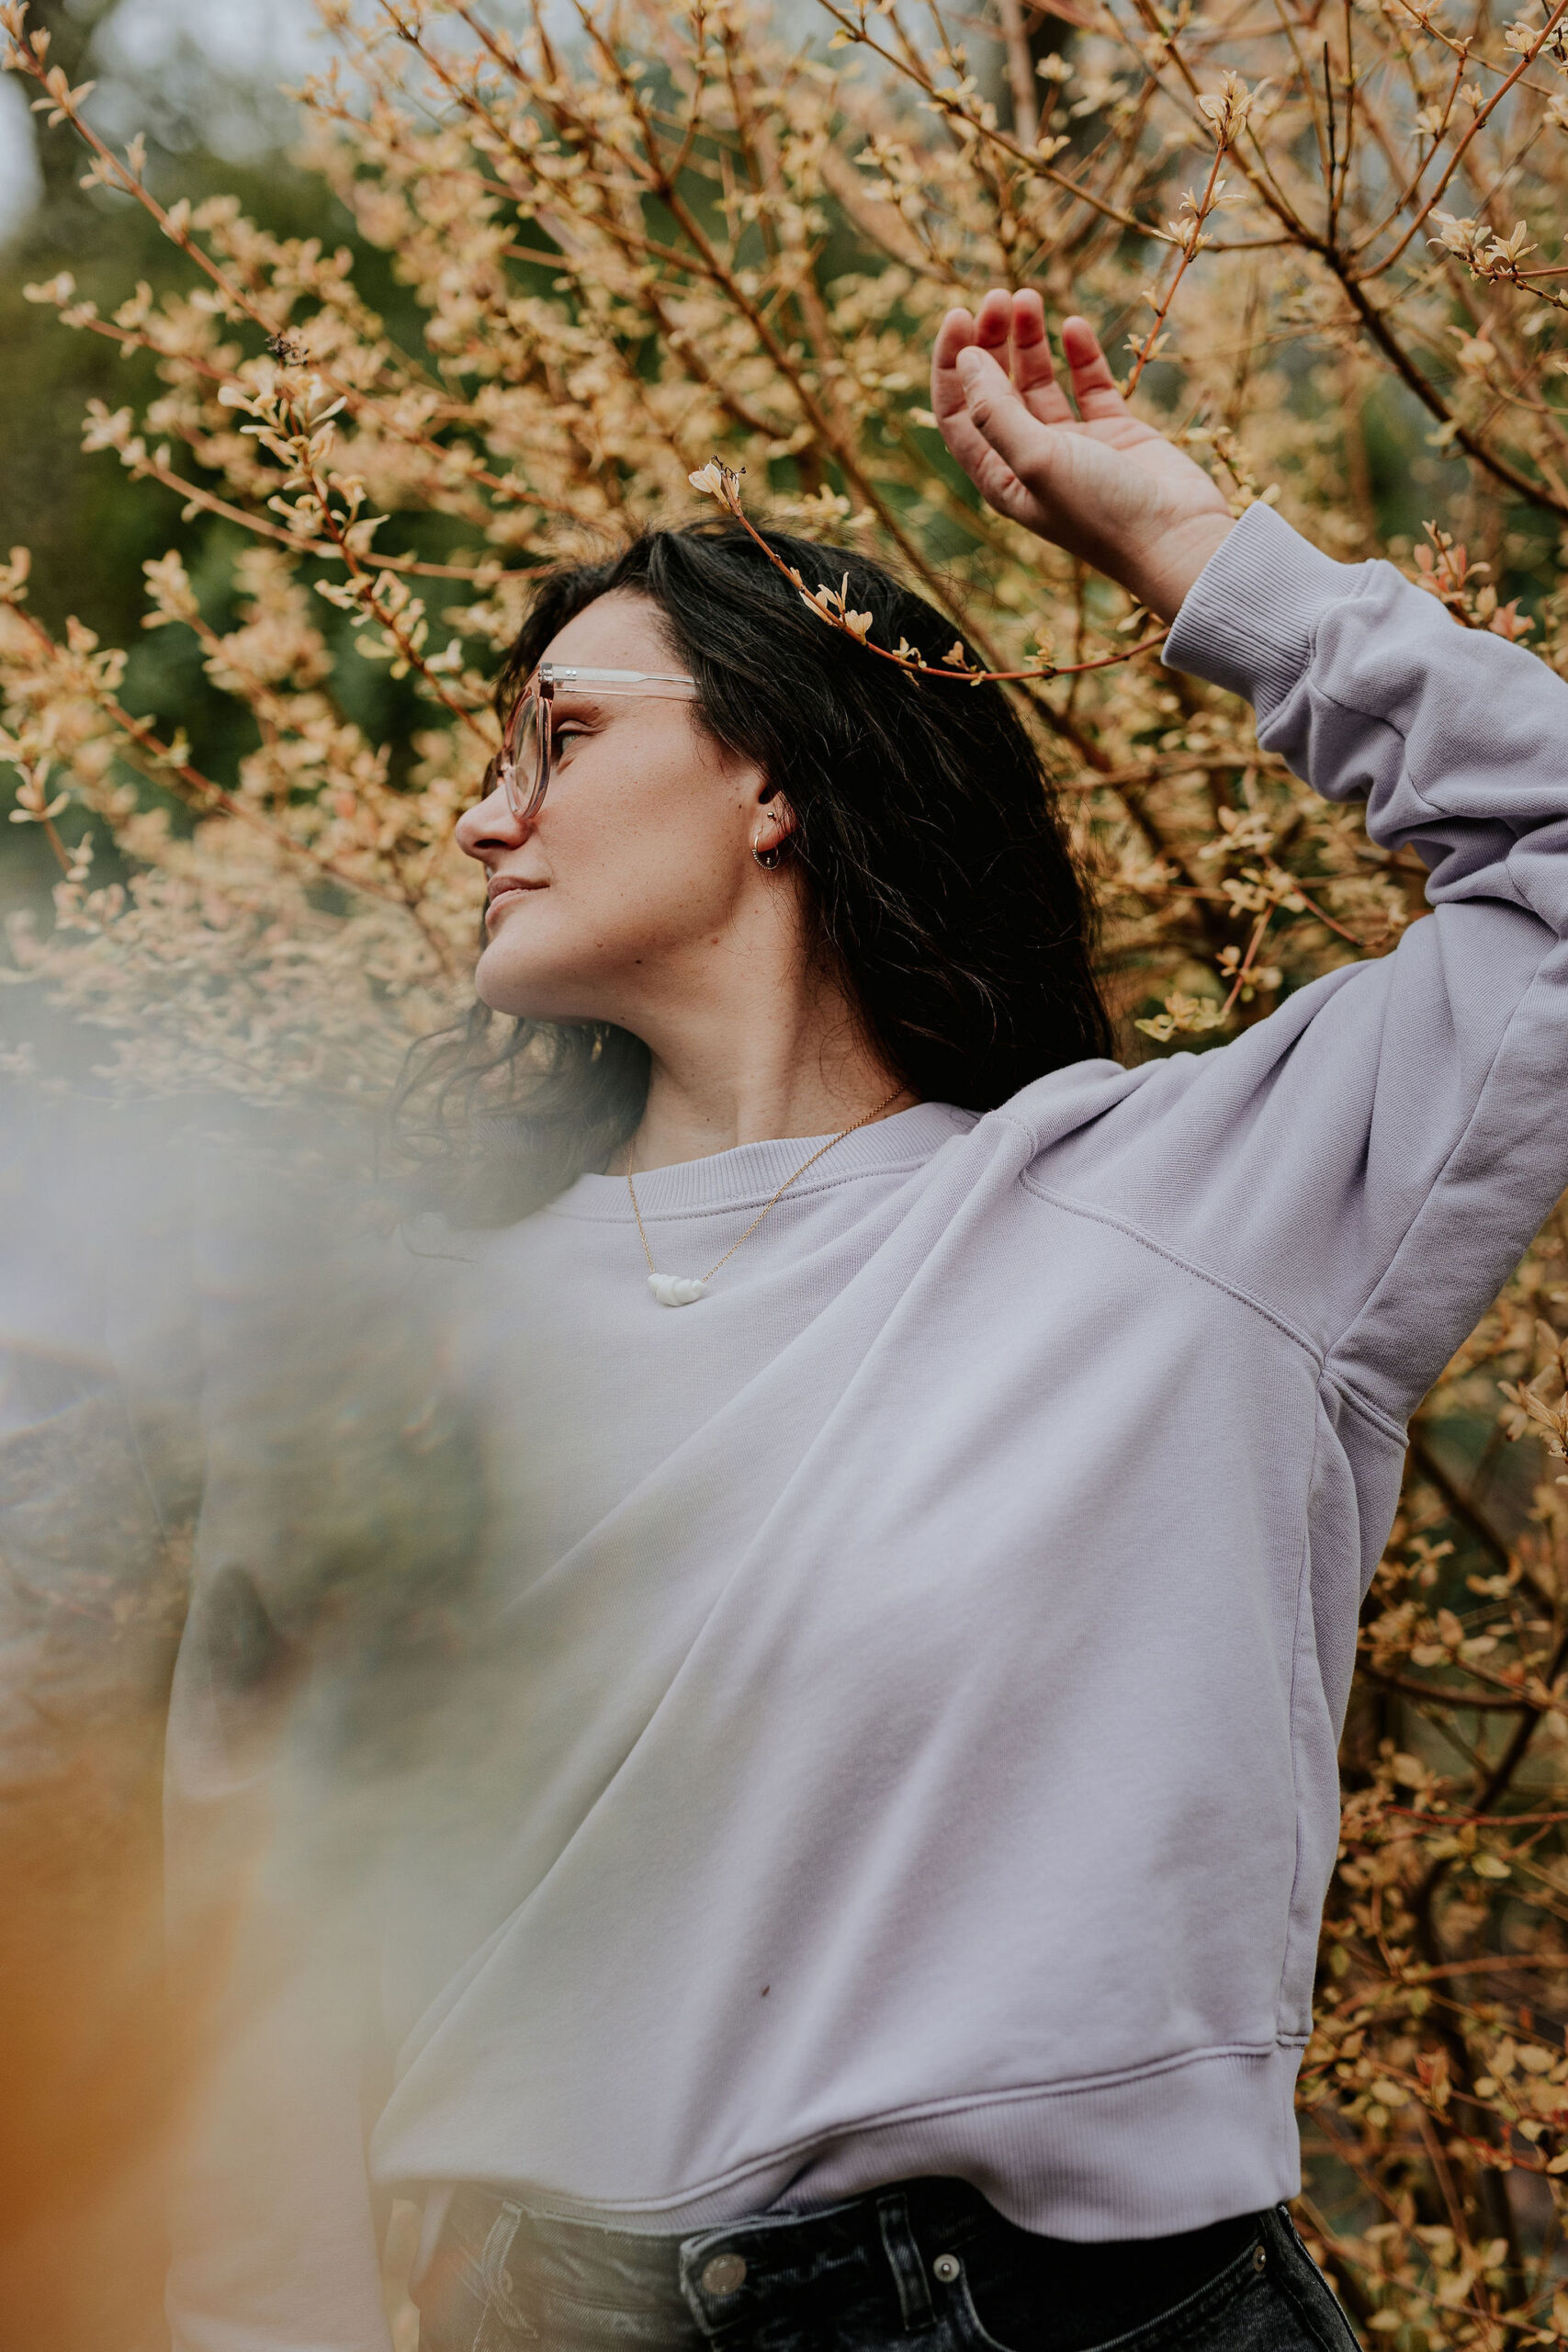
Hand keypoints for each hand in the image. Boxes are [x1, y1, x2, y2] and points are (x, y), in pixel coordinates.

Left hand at [931, 291, 1234, 624]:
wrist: (1177, 539)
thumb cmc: (1102, 512)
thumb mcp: (1036, 460)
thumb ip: (996, 411)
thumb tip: (966, 361)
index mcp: (1000, 478)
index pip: (958, 414)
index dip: (952, 366)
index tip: (960, 316)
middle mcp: (1031, 462)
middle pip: (996, 390)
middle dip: (991, 342)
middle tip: (999, 296)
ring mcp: (1074, 447)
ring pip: (1040, 382)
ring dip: (1031, 341)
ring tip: (1029, 297)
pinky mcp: (1116, 434)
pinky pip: (1090, 385)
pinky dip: (1080, 355)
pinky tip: (1074, 325)